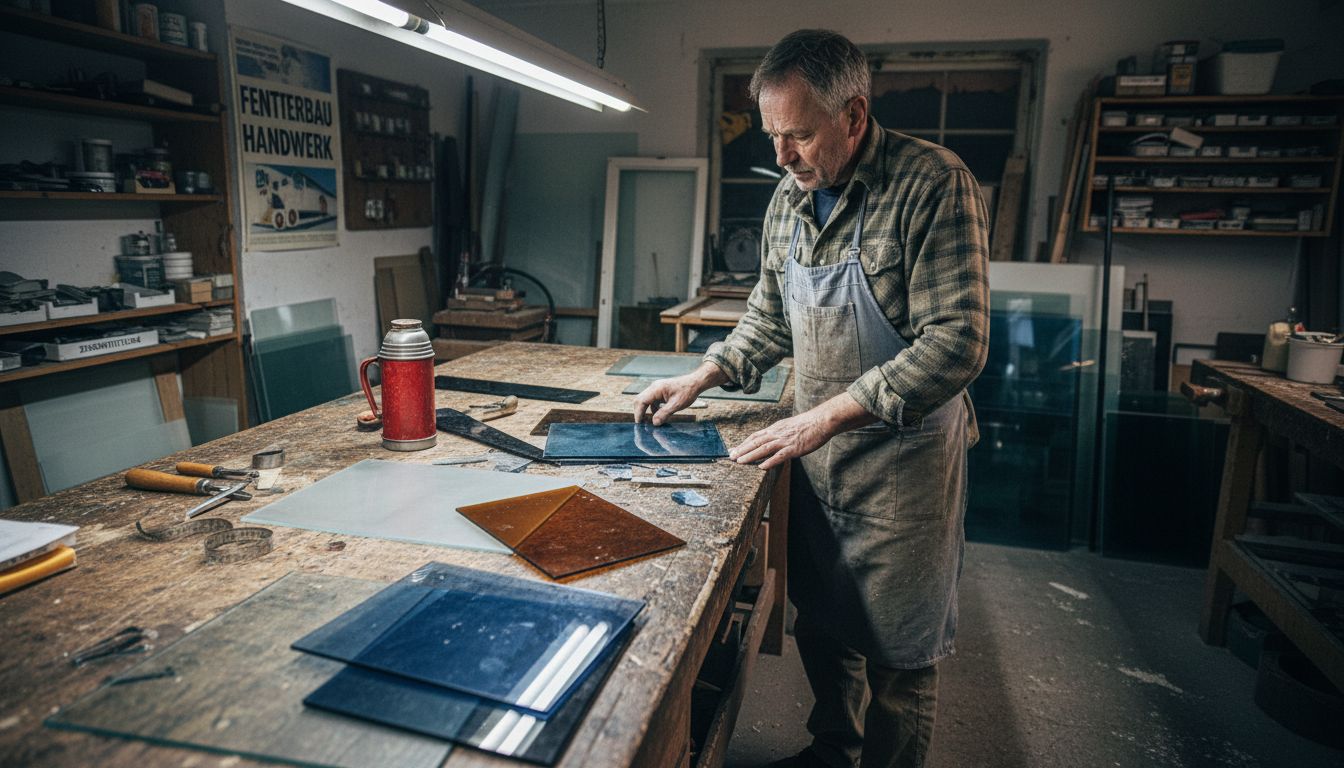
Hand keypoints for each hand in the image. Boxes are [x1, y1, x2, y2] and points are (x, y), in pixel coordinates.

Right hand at [633, 362, 727, 424]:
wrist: (695, 383)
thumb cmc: (687, 392)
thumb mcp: (676, 405)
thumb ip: (664, 414)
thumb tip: (654, 423)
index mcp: (656, 389)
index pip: (641, 401)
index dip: (638, 413)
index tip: (639, 423)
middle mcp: (654, 387)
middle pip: (640, 400)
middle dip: (639, 412)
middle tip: (641, 424)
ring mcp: (657, 389)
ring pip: (645, 400)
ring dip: (645, 410)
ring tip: (648, 421)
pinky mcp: (661, 391)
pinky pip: (652, 400)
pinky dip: (652, 408)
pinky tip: (657, 415)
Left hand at [729, 392, 878, 469]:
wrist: (822, 420)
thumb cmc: (808, 424)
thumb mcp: (789, 426)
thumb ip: (780, 433)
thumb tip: (771, 440)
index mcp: (776, 428)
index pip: (756, 436)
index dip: (744, 443)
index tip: (734, 449)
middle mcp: (777, 433)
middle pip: (756, 441)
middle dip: (742, 449)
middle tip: (731, 457)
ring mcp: (785, 441)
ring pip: (763, 448)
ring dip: (750, 455)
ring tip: (740, 462)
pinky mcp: (794, 448)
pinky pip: (779, 456)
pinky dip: (769, 461)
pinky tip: (761, 467)